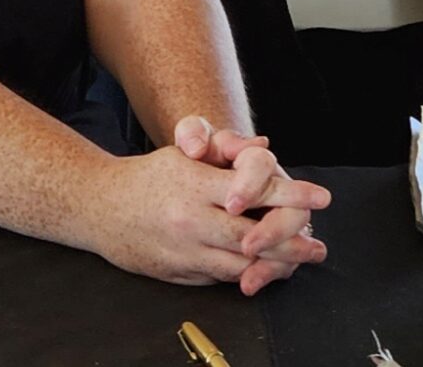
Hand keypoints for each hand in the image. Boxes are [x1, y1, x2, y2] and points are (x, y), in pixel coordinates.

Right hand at [90, 145, 329, 293]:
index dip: (291, 195)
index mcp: (195, 184)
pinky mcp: (180, 274)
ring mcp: (186, 251)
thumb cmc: (149, 176)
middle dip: (292, 241)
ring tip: (301, 261)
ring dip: (276, 265)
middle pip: (254, 236)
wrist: (102, 209)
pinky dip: (247, 275)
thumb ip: (224, 149)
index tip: (319, 196)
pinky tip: (265, 271)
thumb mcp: (183, 153)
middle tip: (318, 245)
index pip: (253, 191)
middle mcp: (191, 220)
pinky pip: (222, 278)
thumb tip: (264, 145)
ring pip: (242, 264)